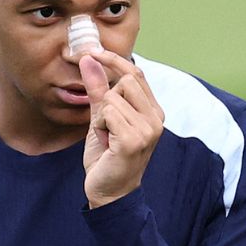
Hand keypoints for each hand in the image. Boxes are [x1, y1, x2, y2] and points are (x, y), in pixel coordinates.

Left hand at [80, 51, 164, 208]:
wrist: (109, 193)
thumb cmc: (106, 156)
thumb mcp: (101, 118)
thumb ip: (98, 89)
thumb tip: (88, 59)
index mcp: (153, 111)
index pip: (136, 72)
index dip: (113, 59)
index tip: (90, 52)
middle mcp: (156, 118)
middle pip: (127, 80)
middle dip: (106, 97)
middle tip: (104, 123)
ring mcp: (148, 129)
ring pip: (113, 98)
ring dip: (101, 116)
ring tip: (106, 137)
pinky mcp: (134, 139)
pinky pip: (108, 113)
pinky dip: (99, 126)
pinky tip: (106, 143)